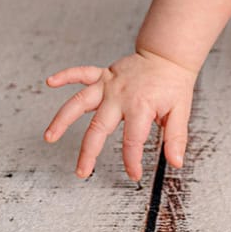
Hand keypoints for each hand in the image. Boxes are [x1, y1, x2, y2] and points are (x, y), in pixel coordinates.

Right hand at [43, 49, 195, 180]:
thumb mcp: (181, 112)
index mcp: (140, 106)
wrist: (168, 56)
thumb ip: (176, 138)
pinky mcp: (103, 74)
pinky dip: (66, 75)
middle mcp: (119, 96)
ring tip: (49, 137)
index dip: (132, 161)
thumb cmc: (173, 85)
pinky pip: (81, 73)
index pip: (132, 140)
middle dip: (88, 152)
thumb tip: (175, 162)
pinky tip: (50, 81)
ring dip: (63, 119)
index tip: (134, 175)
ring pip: (80, 102)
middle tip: (81, 172)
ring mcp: (108, 84)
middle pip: (99, 127)